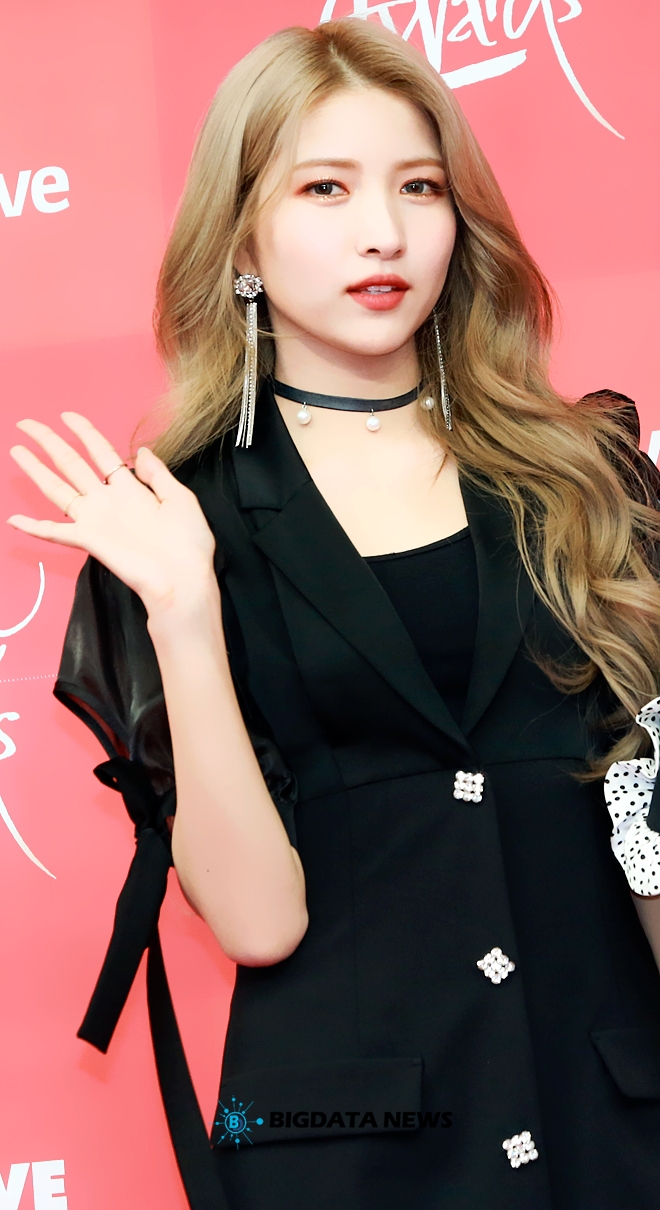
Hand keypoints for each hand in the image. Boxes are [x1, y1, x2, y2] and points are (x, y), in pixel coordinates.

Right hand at [7, 412, 216, 616]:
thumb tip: (141, 451)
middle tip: (27, 424)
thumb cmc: (187, 542)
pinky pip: (56, 532)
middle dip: (49, 442)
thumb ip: (157, 473)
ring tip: (16, 450)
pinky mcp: (89, 541)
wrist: (183, 578)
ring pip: (58, 489)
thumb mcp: (180, 498)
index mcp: (131, 488)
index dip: (84, 432)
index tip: (67, 416)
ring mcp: (96, 520)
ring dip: (36, 470)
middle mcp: (108, 500)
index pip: (102, 452)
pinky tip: (14, 521)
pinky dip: (35, 528)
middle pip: (72, 464)